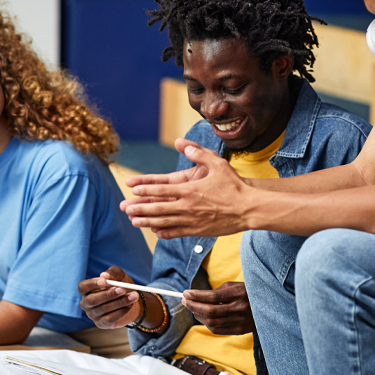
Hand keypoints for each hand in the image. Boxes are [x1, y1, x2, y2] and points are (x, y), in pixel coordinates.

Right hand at [78, 266, 140, 328]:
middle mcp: (86, 303)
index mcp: (87, 289)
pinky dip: (121, 312)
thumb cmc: (121, 285)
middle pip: (92, 300)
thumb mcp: (119, 275)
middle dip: (109, 295)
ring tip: (133, 296)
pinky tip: (130, 305)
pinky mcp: (101, 324)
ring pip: (103, 309)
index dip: (92, 284)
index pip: (83, 287)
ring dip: (120, 302)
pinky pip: (109, 319)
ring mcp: (93, 314)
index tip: (105, 282)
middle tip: (123, 289)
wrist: (132, 301)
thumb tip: (104, 275)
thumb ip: (112, 273)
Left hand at [121, 145, 251, 238]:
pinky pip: (177, 233)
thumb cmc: (234, 185)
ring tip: (133, 221)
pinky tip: (155, 232)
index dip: (146, 190)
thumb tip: (181, 141)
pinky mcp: (198, 231)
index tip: (133, 189)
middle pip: (159, 207)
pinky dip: (164, 232)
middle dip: (140, 207)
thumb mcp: (217, 163)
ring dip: (147, 221)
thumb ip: (198, 152)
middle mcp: (188, 206)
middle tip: (125, 207)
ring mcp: (193, 220)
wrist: (250, 209)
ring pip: (165, 222)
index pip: (163, 189)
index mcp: (191, 189)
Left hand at [182, 281, 253, 334]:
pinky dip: (207, 324)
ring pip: (212, 322)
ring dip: (198, 316)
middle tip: (185, 300)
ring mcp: (240, 322)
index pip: (212, 297)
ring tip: (192, 308)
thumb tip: (196, 296)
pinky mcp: (240, 331)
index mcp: (239, 294)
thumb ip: (217, 291)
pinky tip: (202, 317)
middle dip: (194, 306)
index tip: (186, 293)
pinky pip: (218, 330)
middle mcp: (240, 309)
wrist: (268, 307)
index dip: (197, 296)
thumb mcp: (234, 286)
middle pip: (210, 311)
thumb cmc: (247, 293)